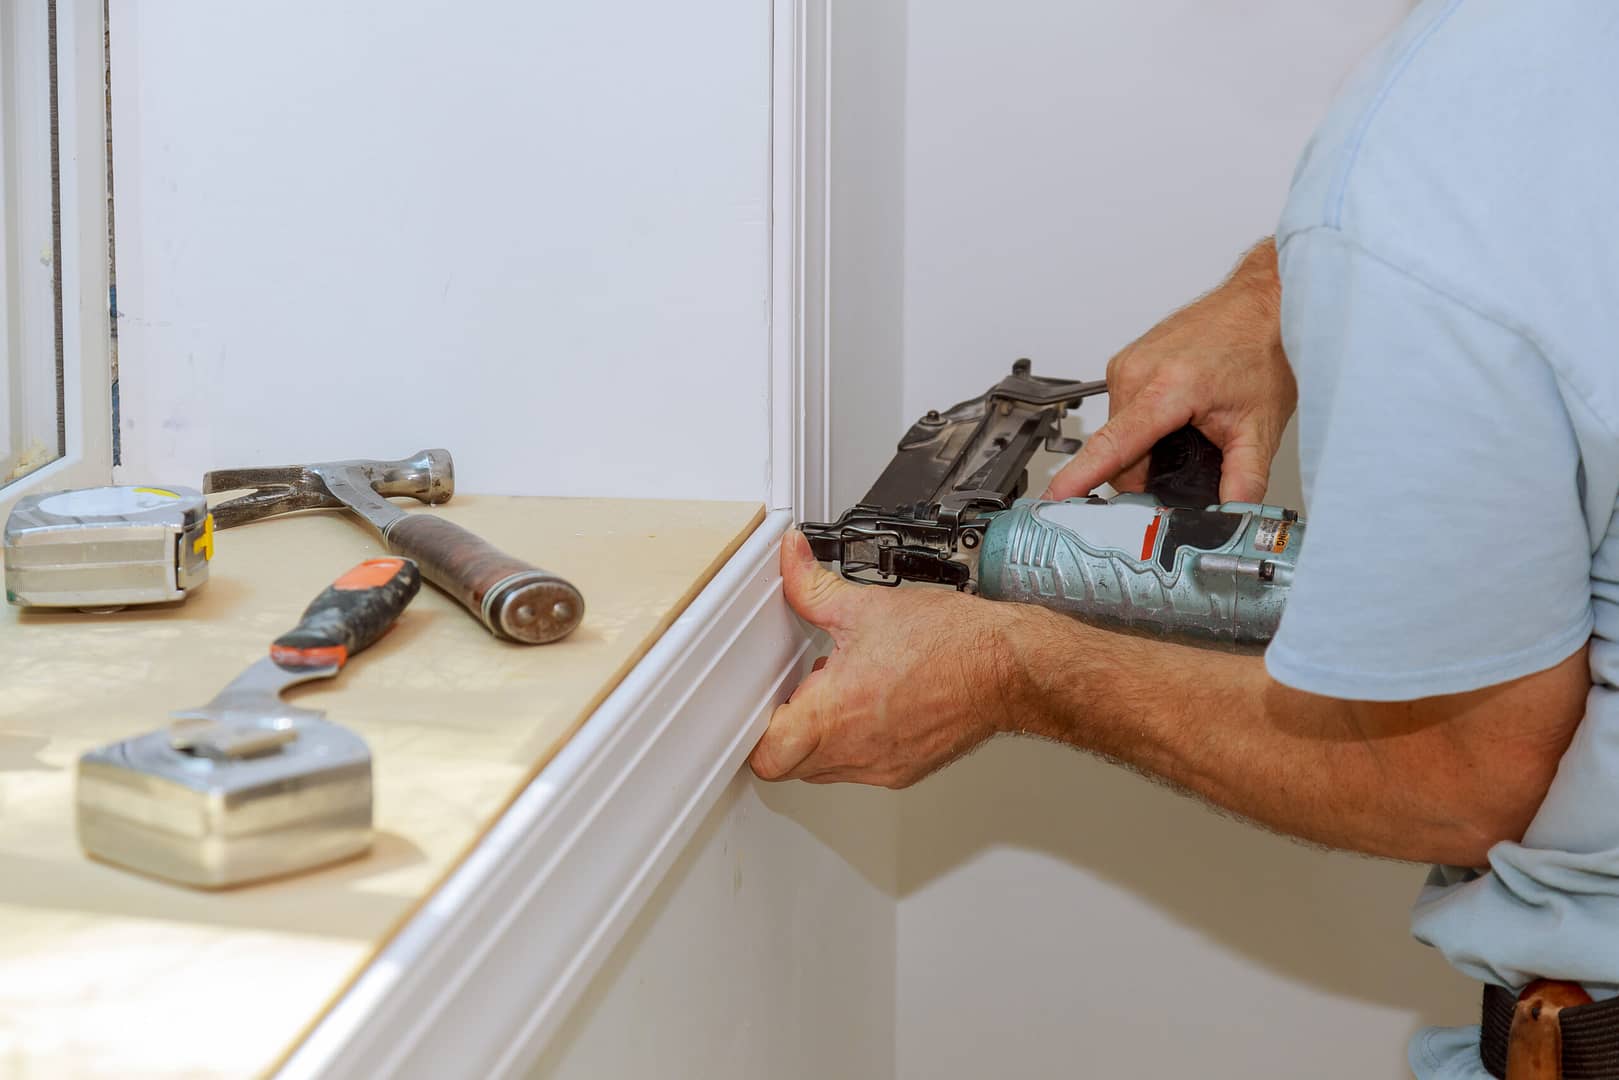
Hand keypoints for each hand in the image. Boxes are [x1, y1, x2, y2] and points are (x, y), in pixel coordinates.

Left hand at [749, 531, 1020, 787]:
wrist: (1007, 667)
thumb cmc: (951, 642)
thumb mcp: (866, 605)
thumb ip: (812, 586)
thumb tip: (790, 559)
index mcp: (835, 714)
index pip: (767, 755)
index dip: (756, 730)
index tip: (765, 702)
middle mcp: (856, 750)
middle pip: (790, 766)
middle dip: (786, 732)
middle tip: (801, 693)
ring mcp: (882, 766)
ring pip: (825, 770)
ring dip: (821, 739)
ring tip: (840, 693)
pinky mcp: (907, 769)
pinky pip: (862, 768)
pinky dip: (856, 743)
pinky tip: (873, 703)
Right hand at [1044, 238, 1295, 503]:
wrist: (1262, 303)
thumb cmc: (1261, 350)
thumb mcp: (1261, 427)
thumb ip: (1245, 481)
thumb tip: (1234, 518)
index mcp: (1166, 388)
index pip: (1112, 446)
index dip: (1080, 478)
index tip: (1054, 498)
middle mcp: (1136, 373)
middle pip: (1118, 453)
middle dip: (1148, 471)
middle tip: (1189, 463)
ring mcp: (1126, 364)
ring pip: (1118, 434)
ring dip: (1147, 447)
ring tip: (1188, 430)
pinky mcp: (1125, 362)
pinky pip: (1122, 412)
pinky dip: (1144, 424)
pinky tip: (1177, 414)